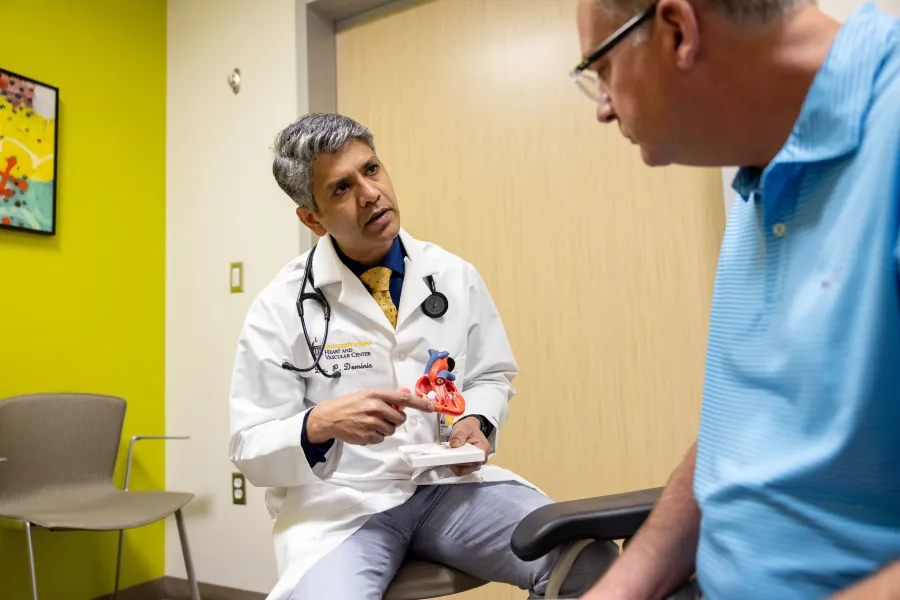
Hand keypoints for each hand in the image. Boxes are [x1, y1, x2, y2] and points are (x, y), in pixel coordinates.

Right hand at [307, 387, 433, 445]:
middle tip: (384, 417)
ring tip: (371, 423)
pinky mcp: (366, 436)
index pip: (404, 399)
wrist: (329, 417)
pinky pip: (381, 439)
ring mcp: (371, 423)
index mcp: (376, 395)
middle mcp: (375, 408)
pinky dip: (376, 436)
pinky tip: (365, 430)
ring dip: (385, 428)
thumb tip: (406, 395)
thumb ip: (387, 397)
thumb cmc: (349, 404)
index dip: (420, 404)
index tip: (431, 408)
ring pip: (391, 430)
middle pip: (400, 418)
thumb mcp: (367, 395)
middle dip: (396, 419)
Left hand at [447, 416, 488, 475]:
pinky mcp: (468, 466)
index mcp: (484, 448)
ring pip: (463, 471)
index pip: (475, 459)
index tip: (453, 456)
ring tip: (448, 455)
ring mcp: (475, 464)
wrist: (468, 429)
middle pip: (469, 467)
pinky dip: (453, 466)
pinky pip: (460, 470)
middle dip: (456, 462)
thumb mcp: (463, 427)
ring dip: (454, 465)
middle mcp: (482, 459)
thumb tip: (455, 444)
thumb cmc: (468, 428)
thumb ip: (459, 435)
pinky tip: (449, 458)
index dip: (464, 460)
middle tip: (447, 454)